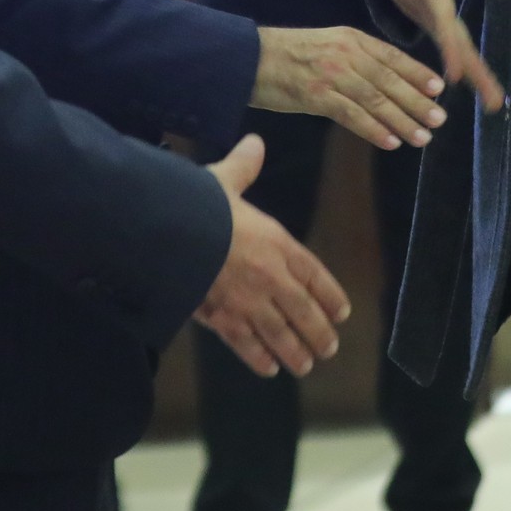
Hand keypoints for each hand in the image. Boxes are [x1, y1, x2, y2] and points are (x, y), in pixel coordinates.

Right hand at [194, 135, 350, 375]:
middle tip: (329, 348)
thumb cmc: (197, 204)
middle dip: (318, 332)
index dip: (329, 294)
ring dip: (296, 351)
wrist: (168, 235)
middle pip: (303, 311)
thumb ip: (243, 167)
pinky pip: (246, 345)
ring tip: (305, 365)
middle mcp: (270, 276)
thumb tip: (255, 142)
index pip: (313, 273)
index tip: (342, 311)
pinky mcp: (221, 319)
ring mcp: (248, 301)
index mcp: (276, 242)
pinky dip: (259, 358)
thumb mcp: (222, 180)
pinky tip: (268, 369)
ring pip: (280, 334)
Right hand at [254, 25, 446, 149]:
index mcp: (351, 38)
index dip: (418, 73)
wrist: (248, 58)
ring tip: (422, 136)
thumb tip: (385, 78)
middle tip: (440, 119)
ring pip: (376, 100)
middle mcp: (346, 53)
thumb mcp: (327, 44)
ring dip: (402, 120)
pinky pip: (352, 115)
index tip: (439, 88)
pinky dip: (374, 129)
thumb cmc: (287, 54)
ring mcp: (332, 74)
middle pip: (390, 80)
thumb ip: (356, 57)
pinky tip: (391, 142)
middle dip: (418, 101)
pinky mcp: (317, 96)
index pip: (393, 56)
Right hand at [363, 0, 504, 110]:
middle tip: (492, 100)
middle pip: (446, 37)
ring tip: (494, 102)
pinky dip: (463, 62)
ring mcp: (422, 11)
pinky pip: (447, 39)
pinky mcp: (426, 14)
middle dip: (468, 68)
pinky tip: (479, 82)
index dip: (446, 40)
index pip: (436, 12)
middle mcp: (419, 2)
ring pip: (448, 43)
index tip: (455, 71)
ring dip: (470, 72)